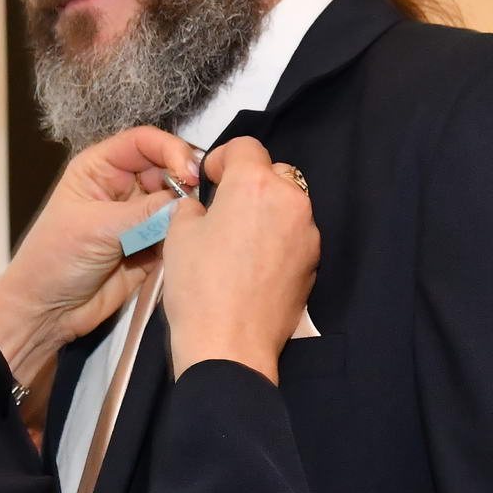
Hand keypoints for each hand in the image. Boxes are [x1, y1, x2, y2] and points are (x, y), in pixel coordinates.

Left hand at [0, 126, 201, 381]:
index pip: (144, 142)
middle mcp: (122, 187)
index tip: (189, 172)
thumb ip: (143, 213)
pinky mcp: (150, 247)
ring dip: (187, 212)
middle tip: (197, 202)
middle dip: (184, 183)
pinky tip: (187, 245)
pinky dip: (185, 237)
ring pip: (176, 203)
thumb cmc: (54, 260)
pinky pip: (177, 234)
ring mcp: (138, 218)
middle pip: (166, 169)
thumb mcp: (96, 228)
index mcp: (100, 168)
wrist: (48, 312)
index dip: (170, 150)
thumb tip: (185, 202)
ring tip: (193, 226)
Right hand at [162, 138, 318, 382]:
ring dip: (266, 212)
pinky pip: (295, 235)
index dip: (223, 158)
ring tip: (238, 241)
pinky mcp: (314, 262)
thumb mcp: (178, 235)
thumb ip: (193, 206)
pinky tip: (253, 265)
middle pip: (272, 173)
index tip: (211, 179)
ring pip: (287, 205)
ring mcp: (308, 233)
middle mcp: (291, 201)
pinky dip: (277, 239)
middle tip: (223, 210)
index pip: (246, 146)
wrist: (230, 346)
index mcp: (255, 184)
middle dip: (249, 184)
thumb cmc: (199, 287)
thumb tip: (204, 206)